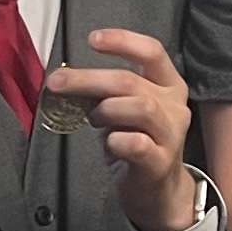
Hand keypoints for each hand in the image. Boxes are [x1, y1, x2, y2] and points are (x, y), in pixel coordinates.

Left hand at [48, 29, 200, 230]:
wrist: (159, 191)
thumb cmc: (138, 142)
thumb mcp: (124, 110)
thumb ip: (105, 92)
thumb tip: (65, 78)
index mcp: (169, 85)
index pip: (152, 52)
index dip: (123, 41)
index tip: (92, 39)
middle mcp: (175, 106)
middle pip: (131, 81)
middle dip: (89, 79)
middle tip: (56, 82)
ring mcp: (171, 135)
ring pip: (140, 107)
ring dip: (106, 110)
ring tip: (92, 120)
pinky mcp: (160, 162)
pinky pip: (137, 144)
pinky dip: (116, 140)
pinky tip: (109, 144)